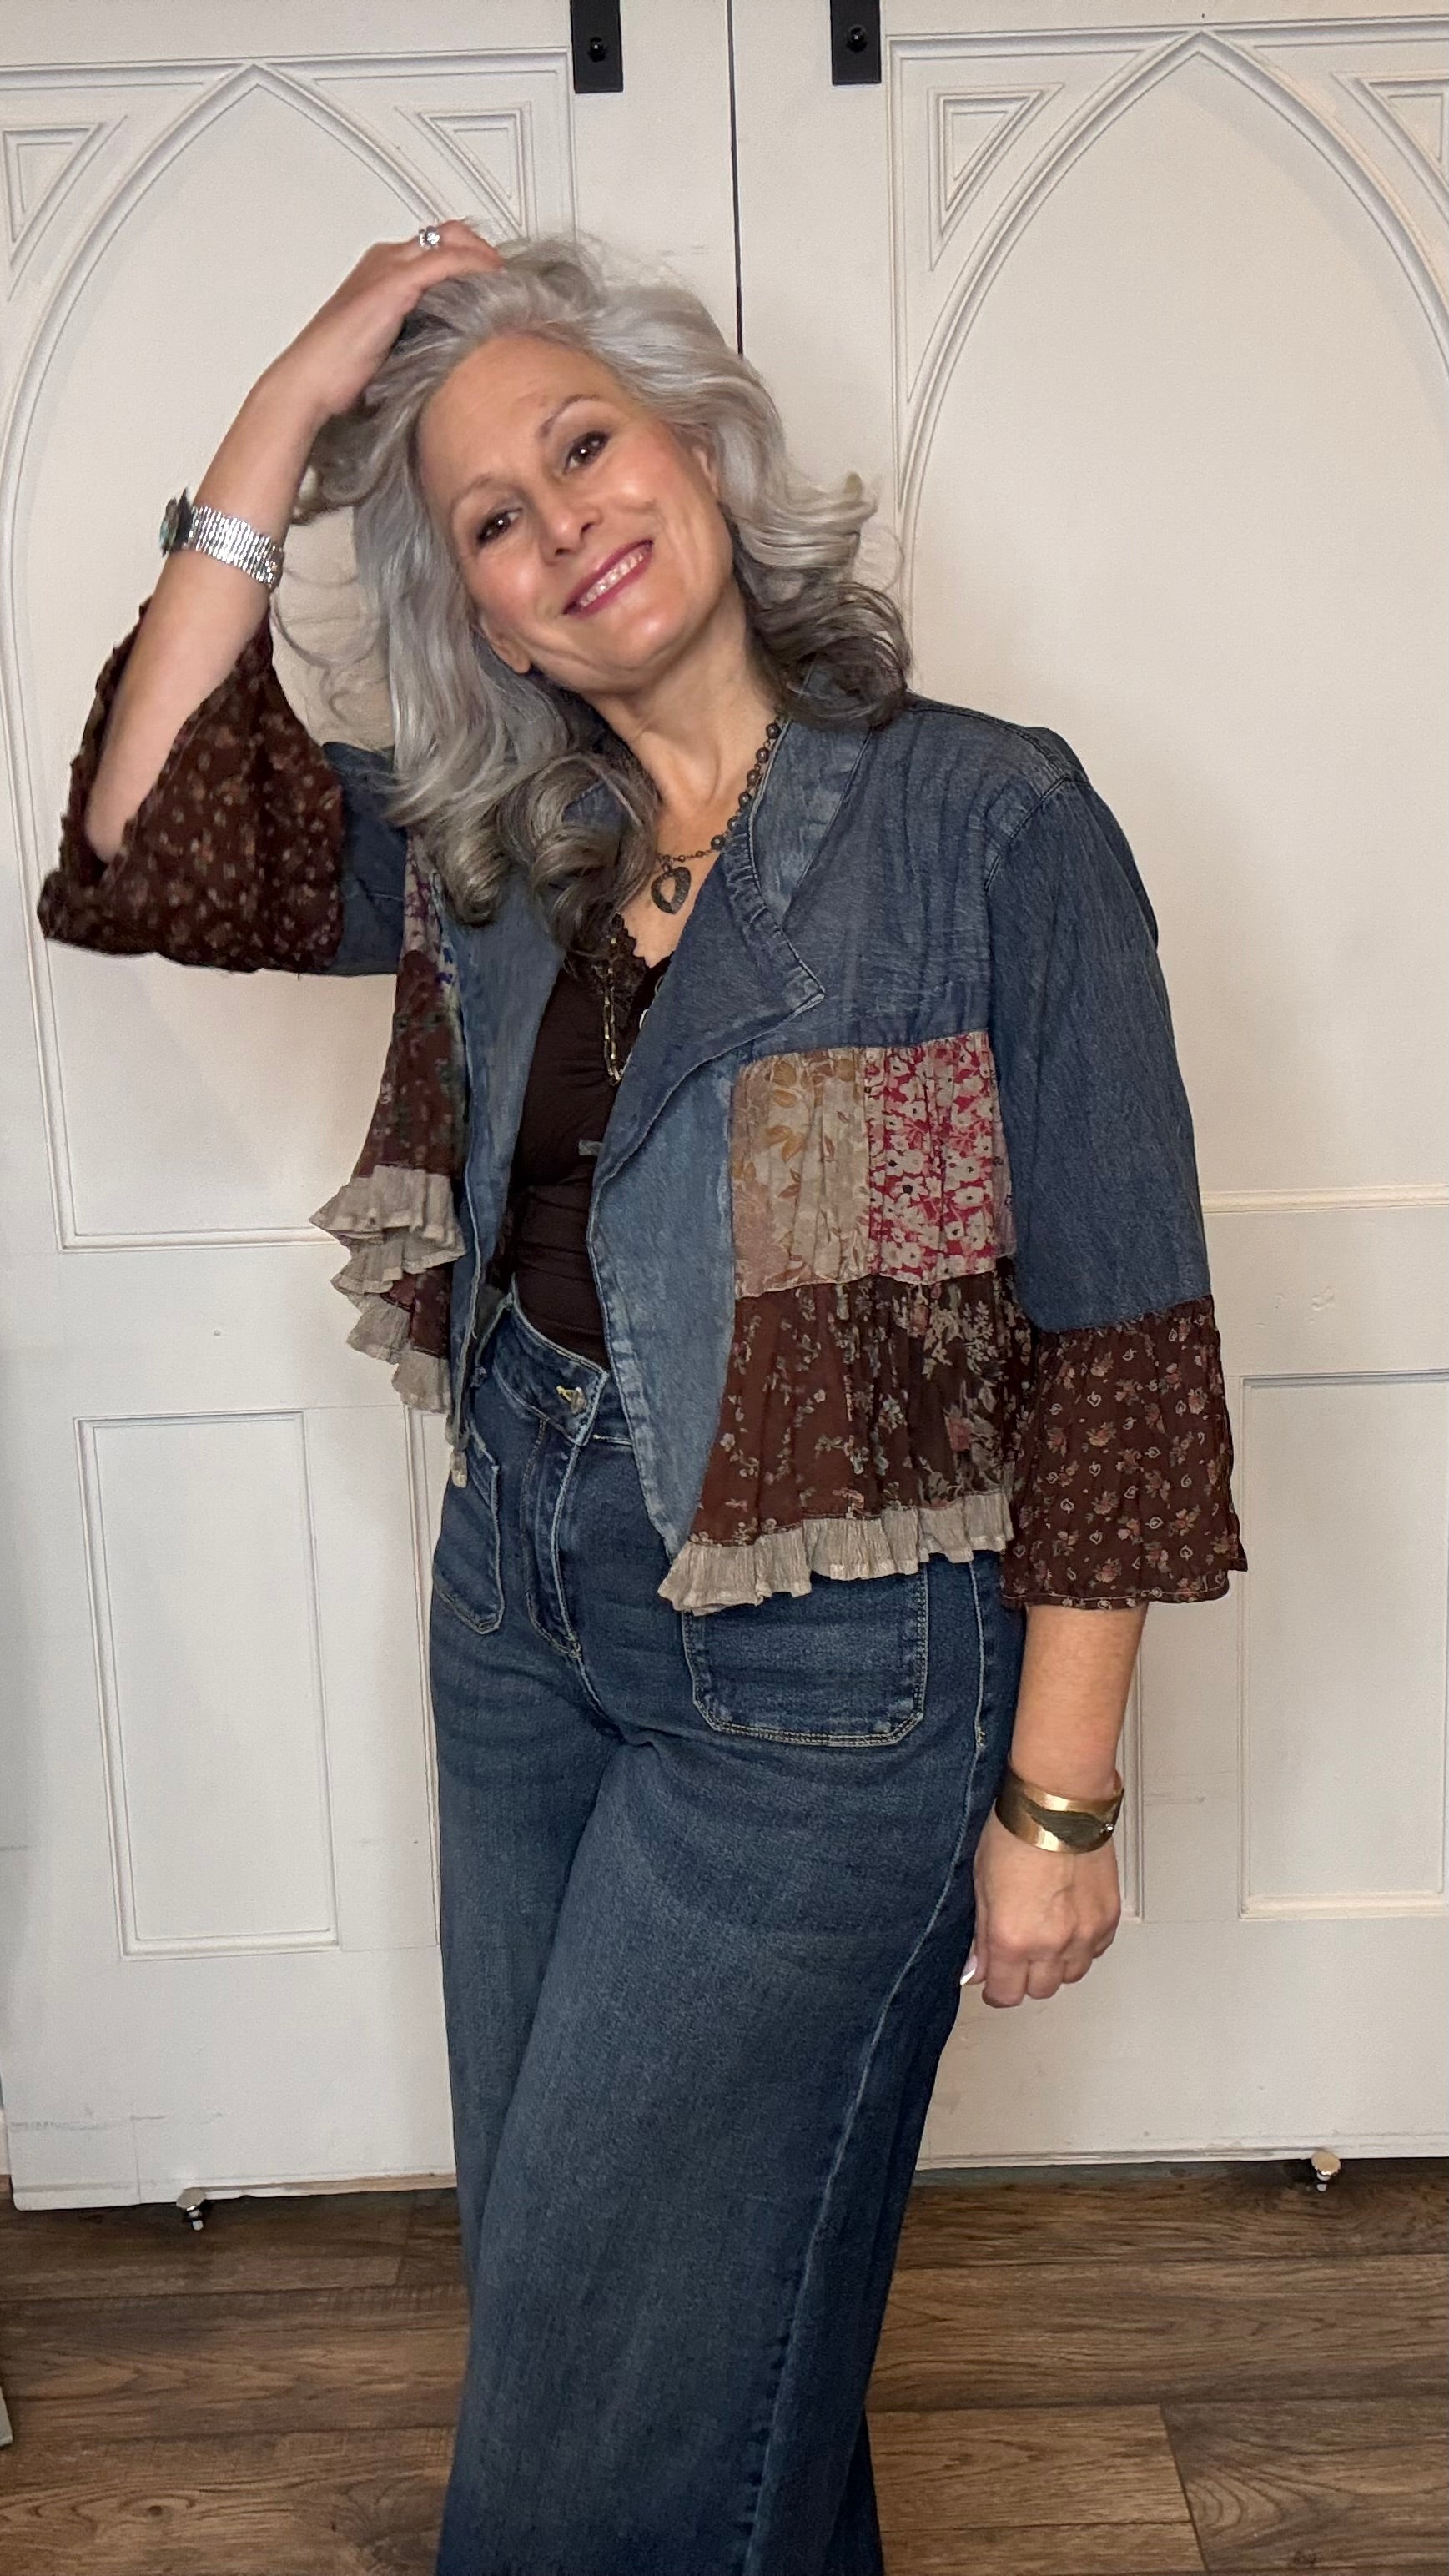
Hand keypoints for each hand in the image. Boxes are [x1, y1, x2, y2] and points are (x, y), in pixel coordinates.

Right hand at [262, 220, 504, 430]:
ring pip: (450, 241)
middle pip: (447, 236)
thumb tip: (444, 351)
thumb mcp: (387, 348)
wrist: (310, 382)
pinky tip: (495, 281)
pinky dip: (475, 266)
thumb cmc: (338, 375)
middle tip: (508, 282)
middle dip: (481, 253)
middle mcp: (383, 261)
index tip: (494, 284)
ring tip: (509, 282)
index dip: (468, 260)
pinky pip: (446, 261)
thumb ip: (413, 336)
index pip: (434, 248)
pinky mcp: (394, 283)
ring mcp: (388, 268)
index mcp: (379, 272)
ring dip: (484, 257)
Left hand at [970, 1808, 1120, 2007]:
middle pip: (1040, 1991)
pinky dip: (1083, 1946)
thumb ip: (981, 1935)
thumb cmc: (1016, 1831)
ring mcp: (1084, 1933)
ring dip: (1056, 1965)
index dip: (996, 1989)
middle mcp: (1051, 1943)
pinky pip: (1096, 1952)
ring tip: (1045, 1936)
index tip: (993, 1980)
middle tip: (1017, 1954)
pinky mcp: (1107, 1918)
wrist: (1058, 1803)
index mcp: (1012, 1938)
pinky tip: (1069, 1923)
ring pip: (1071, 1976)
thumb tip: (977, 1969)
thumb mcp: (980, 1884)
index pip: (1006, 1994)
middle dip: (1024, 1977)